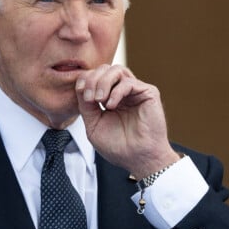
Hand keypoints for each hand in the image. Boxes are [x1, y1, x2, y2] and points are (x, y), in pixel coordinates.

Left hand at [75, 63, 180, 179]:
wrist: (138, 159)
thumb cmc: (118, 147)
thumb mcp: (93, 125)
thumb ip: (86, 106)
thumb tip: (81, 86)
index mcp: (109, 98)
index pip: (96, 77)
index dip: (85, 81)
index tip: (81, 95)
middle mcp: (123, 92)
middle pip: (105, 69)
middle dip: (92, 80)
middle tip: (90, 98)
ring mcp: (136, 92)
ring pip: (117, 70)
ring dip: (103, 82)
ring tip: (98, 99)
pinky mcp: (148, 93)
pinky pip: (129, 82)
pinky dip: (116, 91)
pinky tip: (111, 106)